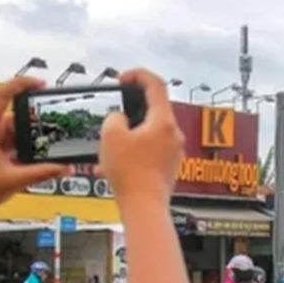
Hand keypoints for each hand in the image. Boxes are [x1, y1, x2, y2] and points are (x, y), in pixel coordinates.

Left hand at [0, 77, 67, 235]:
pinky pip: (17, 143)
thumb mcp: (13, 180)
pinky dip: (28, 147)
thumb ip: (41, 173)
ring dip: (33, 135)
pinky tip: (40, 156)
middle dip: (35, 117)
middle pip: (16, 113)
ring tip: (49, 142)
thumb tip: (63, 167)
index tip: (40, 84)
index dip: (22, 84)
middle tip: (53, 121)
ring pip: (18, 130)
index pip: (3, 94)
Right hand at [99, 69, 183, 206]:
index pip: (156, 84)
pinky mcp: (169, 167)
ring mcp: (173, 151)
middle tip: (113, 120)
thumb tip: (119, 119)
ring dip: (129, 137)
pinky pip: (150, 151)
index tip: (124, 78)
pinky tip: (115, 166)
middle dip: (129, 113)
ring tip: (109, 150)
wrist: (144, 207)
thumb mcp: (110, 136)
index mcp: (163, 121)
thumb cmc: (131, 175)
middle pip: (152, 111)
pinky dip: (133, 152)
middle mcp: (173, 134)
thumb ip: (114, 118)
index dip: (138, 75)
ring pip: (149, 133)